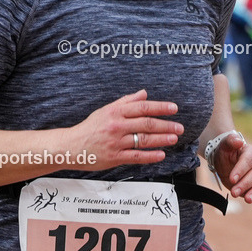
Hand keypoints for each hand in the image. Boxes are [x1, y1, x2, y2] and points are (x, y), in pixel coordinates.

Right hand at [67, 89, 181, 169]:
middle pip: (146, 124)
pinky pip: (136, 156)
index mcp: (115, 112)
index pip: (142, 107)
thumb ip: (126, 101)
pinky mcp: (115, 157)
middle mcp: (117, 126)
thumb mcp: (106, 110)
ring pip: (144, 140)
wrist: (72, 146)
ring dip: (162, 139)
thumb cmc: (90, 128)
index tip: (173, 108)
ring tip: (174, 138)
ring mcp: (116, 142)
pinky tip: (161, 154)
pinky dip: (150, 156)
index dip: (160, 107)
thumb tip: (144, 94)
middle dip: (166, 125)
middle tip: (179, 127)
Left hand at [212, 134, 251, 207]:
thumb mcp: (225, 144)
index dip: (240, 170)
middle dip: (244, 184)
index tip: (231, 178)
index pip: (248, 161)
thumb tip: (238, 141)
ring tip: (246, 200)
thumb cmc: (226, 151)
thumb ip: (231, 141)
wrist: (225, 161)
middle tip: (233, 192)